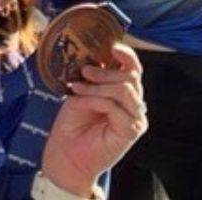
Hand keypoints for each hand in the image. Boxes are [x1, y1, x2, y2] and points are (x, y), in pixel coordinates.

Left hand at [38, 44, 146, 197]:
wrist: (66, 155)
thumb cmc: (72, 125)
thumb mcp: (81, 93)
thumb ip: (93, 79)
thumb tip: (93, 60)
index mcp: (123, 93)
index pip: (134, 69)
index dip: (127, 55)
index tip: (111, 47)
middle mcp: (134, 104)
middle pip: (130, 76)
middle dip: (105, 72)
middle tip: (84, 72)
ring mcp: (135, 118)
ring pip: (125, 89)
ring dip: (99, 85)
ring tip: (78, 87)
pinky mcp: (131, 130)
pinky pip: (116, 106)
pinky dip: (96, 100)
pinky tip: (81, 101)